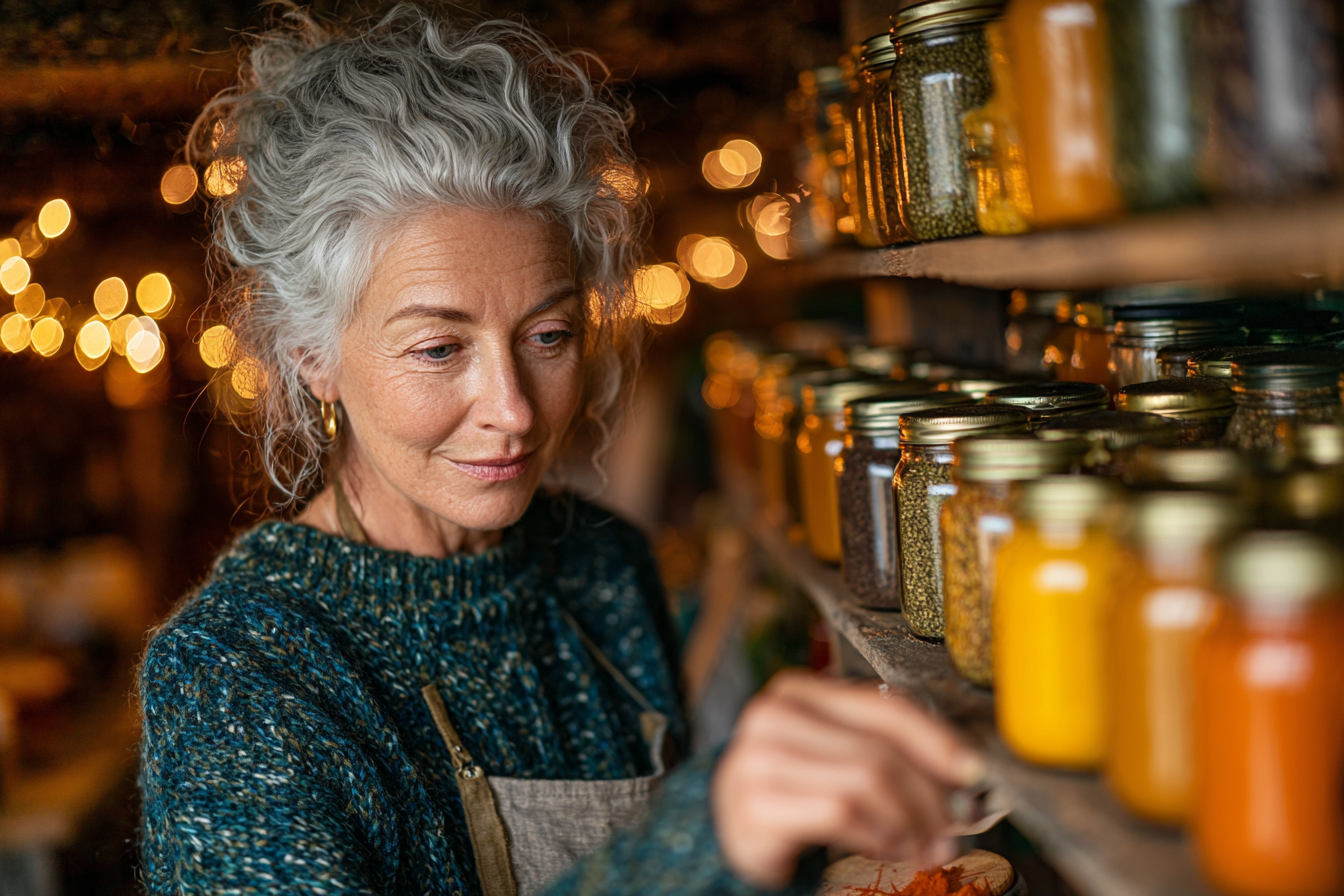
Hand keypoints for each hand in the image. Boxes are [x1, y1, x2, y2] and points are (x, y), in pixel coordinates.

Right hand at [711, 670, 983, 889]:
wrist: (725, 834)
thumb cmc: (792, 796)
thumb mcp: (836, 759)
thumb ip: (885, 753)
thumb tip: (961, 776)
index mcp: (799, 691)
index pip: (885, 706)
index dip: (937, 740)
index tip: (972, 772)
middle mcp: (774, 715)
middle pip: (881, 751)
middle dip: (930, 797)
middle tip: (953, 829)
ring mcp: (760, 758)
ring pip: (867, 782)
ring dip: (910, 824)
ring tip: (922, 847)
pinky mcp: (757, 804)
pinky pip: (842, 813)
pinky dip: (878, 836)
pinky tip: (886, 848)